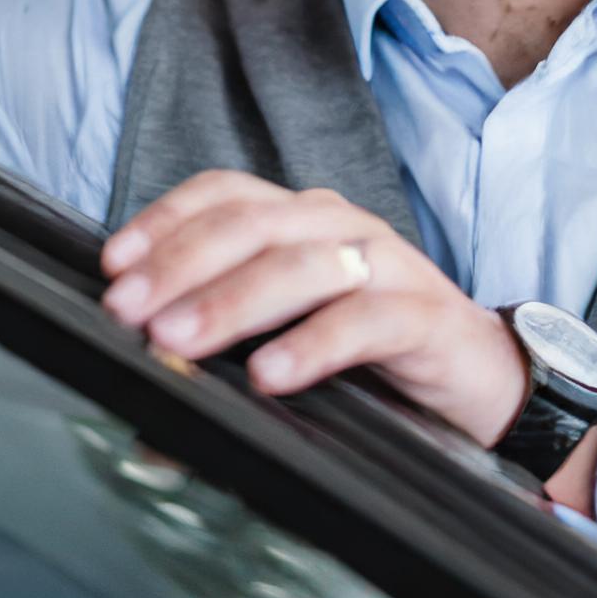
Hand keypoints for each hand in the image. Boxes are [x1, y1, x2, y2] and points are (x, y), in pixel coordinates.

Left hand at [101, 169, 532, 448]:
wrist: (484, 381)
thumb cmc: (376, 355)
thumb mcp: (290, 341)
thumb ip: (226, 355)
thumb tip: (145, 405)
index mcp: (302, 218)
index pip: (224, 192)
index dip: (164, 220)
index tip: (112, 264)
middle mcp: (340, 227)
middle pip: (251, 224)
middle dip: (180, 264)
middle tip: (128, 310)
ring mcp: (387, 265)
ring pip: (300, 265)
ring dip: (231, 303)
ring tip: (179, 340)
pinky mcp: (425, 316)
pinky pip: (365, 320)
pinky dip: (312, 345)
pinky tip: (270, 374)